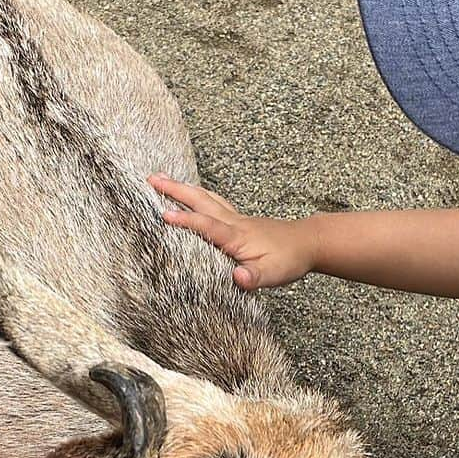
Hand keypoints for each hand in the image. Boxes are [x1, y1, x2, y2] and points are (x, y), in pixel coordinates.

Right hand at [147, 174, 317, 289]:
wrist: (308, 242)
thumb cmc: (289, 259)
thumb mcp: (273, 275)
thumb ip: (253, 277)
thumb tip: (237, 278)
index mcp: (237, 237)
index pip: (207, 226)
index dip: (186, 221)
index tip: (163, 215)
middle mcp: (234, 223)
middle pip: (201, 201)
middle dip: (175, 190)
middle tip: (151, 179)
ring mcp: (236, 218)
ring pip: (206, 197)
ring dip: (184, 188)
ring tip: (162, 179)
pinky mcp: (239, 220)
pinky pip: (214, 202)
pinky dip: (199, 195)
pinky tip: (193, 195)